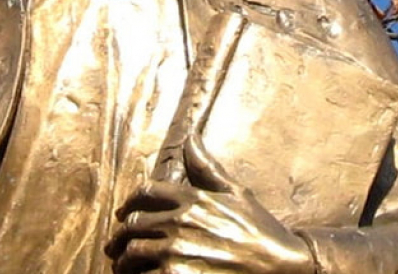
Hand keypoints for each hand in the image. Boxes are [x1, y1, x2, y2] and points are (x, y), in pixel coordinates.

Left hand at [106, 137, 316, 273]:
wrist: (280, 266)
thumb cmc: (260, 230)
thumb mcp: (237, 193)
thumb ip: (206, 168)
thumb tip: (190, 137)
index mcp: (193, 198)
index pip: (145, 193)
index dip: (128, 203)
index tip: (122, 214)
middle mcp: (181, 222)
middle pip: (131, 224)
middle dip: (120, 237)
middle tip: (116, 247)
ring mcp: (176, 251)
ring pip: (130, 254)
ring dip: (123, 261)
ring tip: (124, 266)